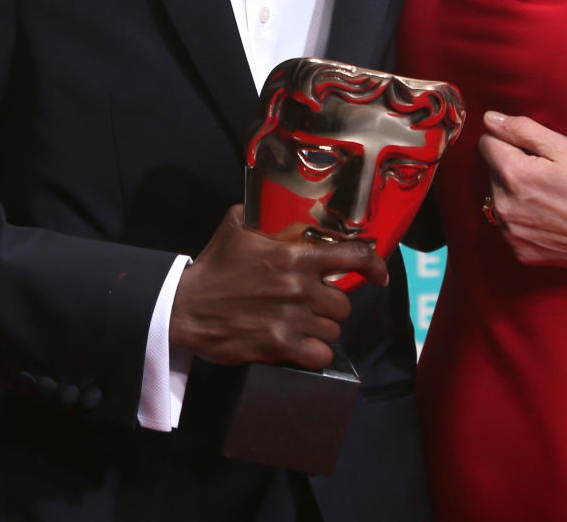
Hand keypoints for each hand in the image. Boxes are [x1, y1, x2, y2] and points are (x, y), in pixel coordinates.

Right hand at [169, 206, 387, 368]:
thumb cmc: (215, 266)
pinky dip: (314, 352)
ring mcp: (292, 318)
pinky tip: (299, 345)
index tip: (380, 275)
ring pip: (333, 329)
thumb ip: (270, 217)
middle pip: (343, 302)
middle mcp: (300, 287)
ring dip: (321, 328)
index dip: (374, 265)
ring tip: (299, 323)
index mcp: (295, 254)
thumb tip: (293, 212)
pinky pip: (320, 354)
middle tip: (309, 302)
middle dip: (329, 303)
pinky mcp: (281, 346)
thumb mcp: (240, 226)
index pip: (353, 256)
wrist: (186, 307)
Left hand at [479, 111, 566, 270]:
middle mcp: (503, 206)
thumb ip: (522, 129)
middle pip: (491, 171)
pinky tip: (548, 217)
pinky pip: (509, 226)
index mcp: (512, 174)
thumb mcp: (564, 148)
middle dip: (511, 165)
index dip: (508, 140)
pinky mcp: (521, 252)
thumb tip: (488, 118)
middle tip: (546, 172)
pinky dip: (522, 219)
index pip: (486, 143)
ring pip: (497, 198)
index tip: (532, 148)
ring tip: (549, 195)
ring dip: (513, 192)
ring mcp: (510, 233)